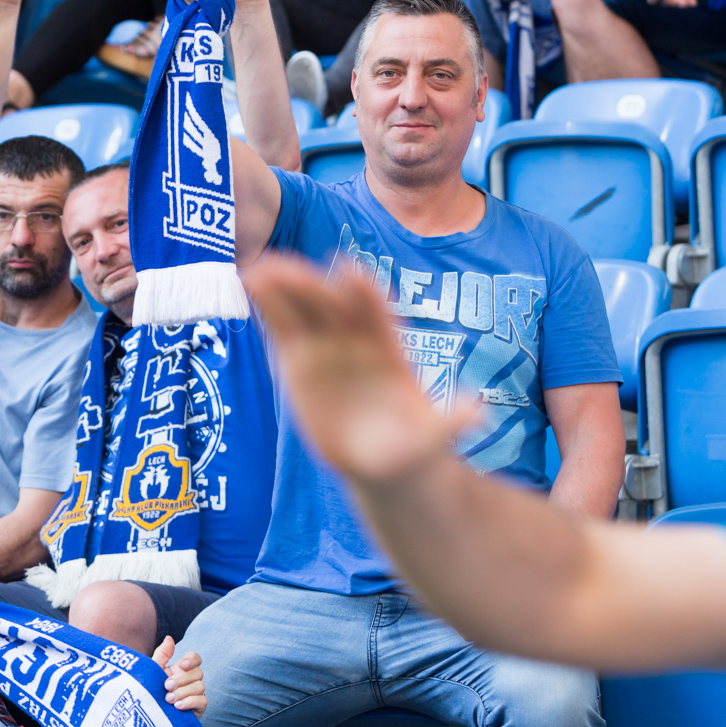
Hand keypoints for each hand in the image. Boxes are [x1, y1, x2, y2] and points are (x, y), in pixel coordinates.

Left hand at [153, 636, 205, 716]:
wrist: (146, 717)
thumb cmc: (148, 692)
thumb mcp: (152, 673)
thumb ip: (161, 655)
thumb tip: (170, 637)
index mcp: (180, 670)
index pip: (195, 658)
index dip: (192, 659)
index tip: (183, 665)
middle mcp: (189, 681)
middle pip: (198, 672)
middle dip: (182, 679)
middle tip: (166, 686)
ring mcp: (195, 695)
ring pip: (200, 686)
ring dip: (183, 692)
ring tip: (168, 700)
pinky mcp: (197, 709)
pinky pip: (202, 701)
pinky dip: (190, 702)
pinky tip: (177, 707)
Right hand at [240, 253, 472, 484]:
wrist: (385, 459)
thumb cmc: (411, 448)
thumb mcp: (433, 439)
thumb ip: (449, 423)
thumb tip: (478, 410)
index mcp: (388, 352)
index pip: (376, 315)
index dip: (363, 294)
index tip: (349, 274)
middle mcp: (356, 342)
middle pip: (332, 306)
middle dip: (311, 285)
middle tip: (286, 267)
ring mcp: (326, 348)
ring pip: (303, 311)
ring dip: (281, 288)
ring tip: (255, 270)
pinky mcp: (299, 360)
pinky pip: (281, 328)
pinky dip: (266, 307)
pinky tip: (247, 285)